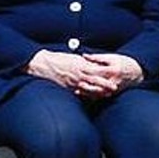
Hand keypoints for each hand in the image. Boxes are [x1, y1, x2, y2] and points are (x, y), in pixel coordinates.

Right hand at [26, 50, 143, 99]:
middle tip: (114, 89)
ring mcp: (73, 82)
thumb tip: (92, 63)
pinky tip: (91, 99)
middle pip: (95, 81)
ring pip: (88, 89)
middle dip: (105, 85)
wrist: (43, 64)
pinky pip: (78, 93)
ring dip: (97, 92)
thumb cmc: (57, 59)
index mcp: (81, 65)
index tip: (114, 78)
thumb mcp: (73, 58)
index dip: (106, 75)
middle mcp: (78, 74)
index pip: (97, 71)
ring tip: (105, 95)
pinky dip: (85, 96)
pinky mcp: (67, 88)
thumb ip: (83, 62)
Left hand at [74, 52, 143, 100]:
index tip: (78, 69)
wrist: (137, 72)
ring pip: (99, 92)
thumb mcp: (112, 57)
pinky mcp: (113, 93)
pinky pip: (101, 96)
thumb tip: (84, 56)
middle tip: (77, 81)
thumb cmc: (123, 62)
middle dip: (86, 83)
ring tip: (78, 89)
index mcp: (113, 70)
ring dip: (88, 91)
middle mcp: (113, 81)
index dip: (87, 70)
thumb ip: (97, 57)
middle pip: (97, 84)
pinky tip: (85, 94)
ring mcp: (114, 89)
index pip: (97, 71)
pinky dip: (92, 96)